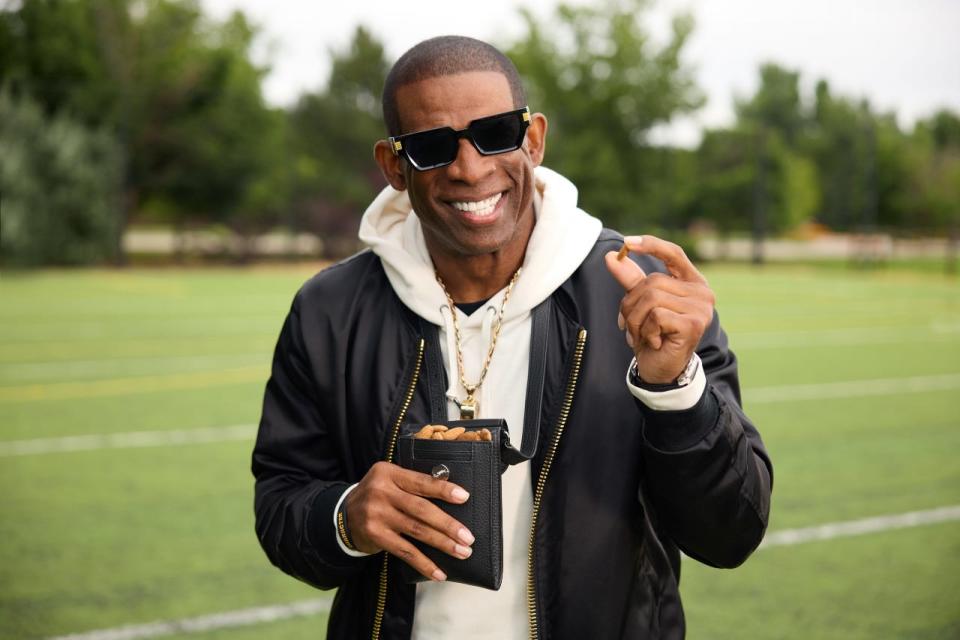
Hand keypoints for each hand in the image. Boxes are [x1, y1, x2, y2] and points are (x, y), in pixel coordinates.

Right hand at [345, 461, 474, 580]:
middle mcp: (381, 492)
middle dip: (448, 524)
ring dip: (442, 544)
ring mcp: (376, 514)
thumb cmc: (378, 496)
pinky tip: (439, 572)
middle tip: (468, 537)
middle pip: (421, 509)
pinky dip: (424, 563)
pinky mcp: (375, 535)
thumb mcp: (390, 480)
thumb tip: (452, 494)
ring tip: (461, 552)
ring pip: (416, 531)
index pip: (421, 481)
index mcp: (388, 473)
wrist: (344, 515)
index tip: (464, 497)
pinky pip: (405, 551)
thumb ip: (413, 485)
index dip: (443, 490)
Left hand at [604, 235, 714, 383]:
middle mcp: (702, 292)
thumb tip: (611, 255)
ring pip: (651, 298)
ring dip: (636, 320)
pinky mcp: (694, 324)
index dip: (651, 245)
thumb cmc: (653, 334)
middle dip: (631, 304)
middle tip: (631, 325)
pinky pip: (656, 315)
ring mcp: (701, 308)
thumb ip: (630, 279)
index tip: (627, 243)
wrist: (661, 370)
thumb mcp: (640, 304)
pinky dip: (646, 330)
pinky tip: (654, 342)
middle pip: (652, 281)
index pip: (673, 254)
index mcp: (692, 282)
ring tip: (642, 334)